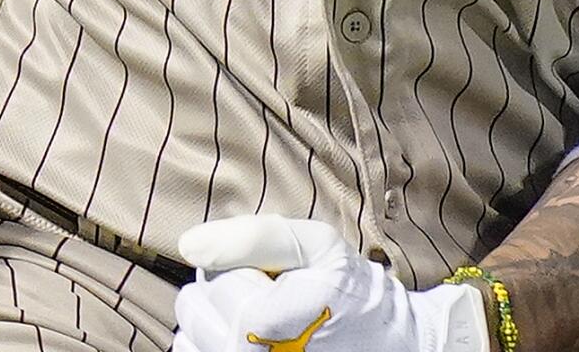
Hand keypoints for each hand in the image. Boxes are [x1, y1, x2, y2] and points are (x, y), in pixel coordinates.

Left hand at [174, 216, 491, 351]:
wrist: (389, 347)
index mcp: (258, 319)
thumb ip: (256, 237)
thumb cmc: (355, 295)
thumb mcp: (320, 247)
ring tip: (262, 318)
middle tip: (272, 292)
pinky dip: (215, 342)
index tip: (281, 272)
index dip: (246, 262)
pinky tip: (250, 339)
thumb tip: (190, 243)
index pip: (212, 270)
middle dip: (228, 290)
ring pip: (190, 334)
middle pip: (194, 304)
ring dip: (217, 319)